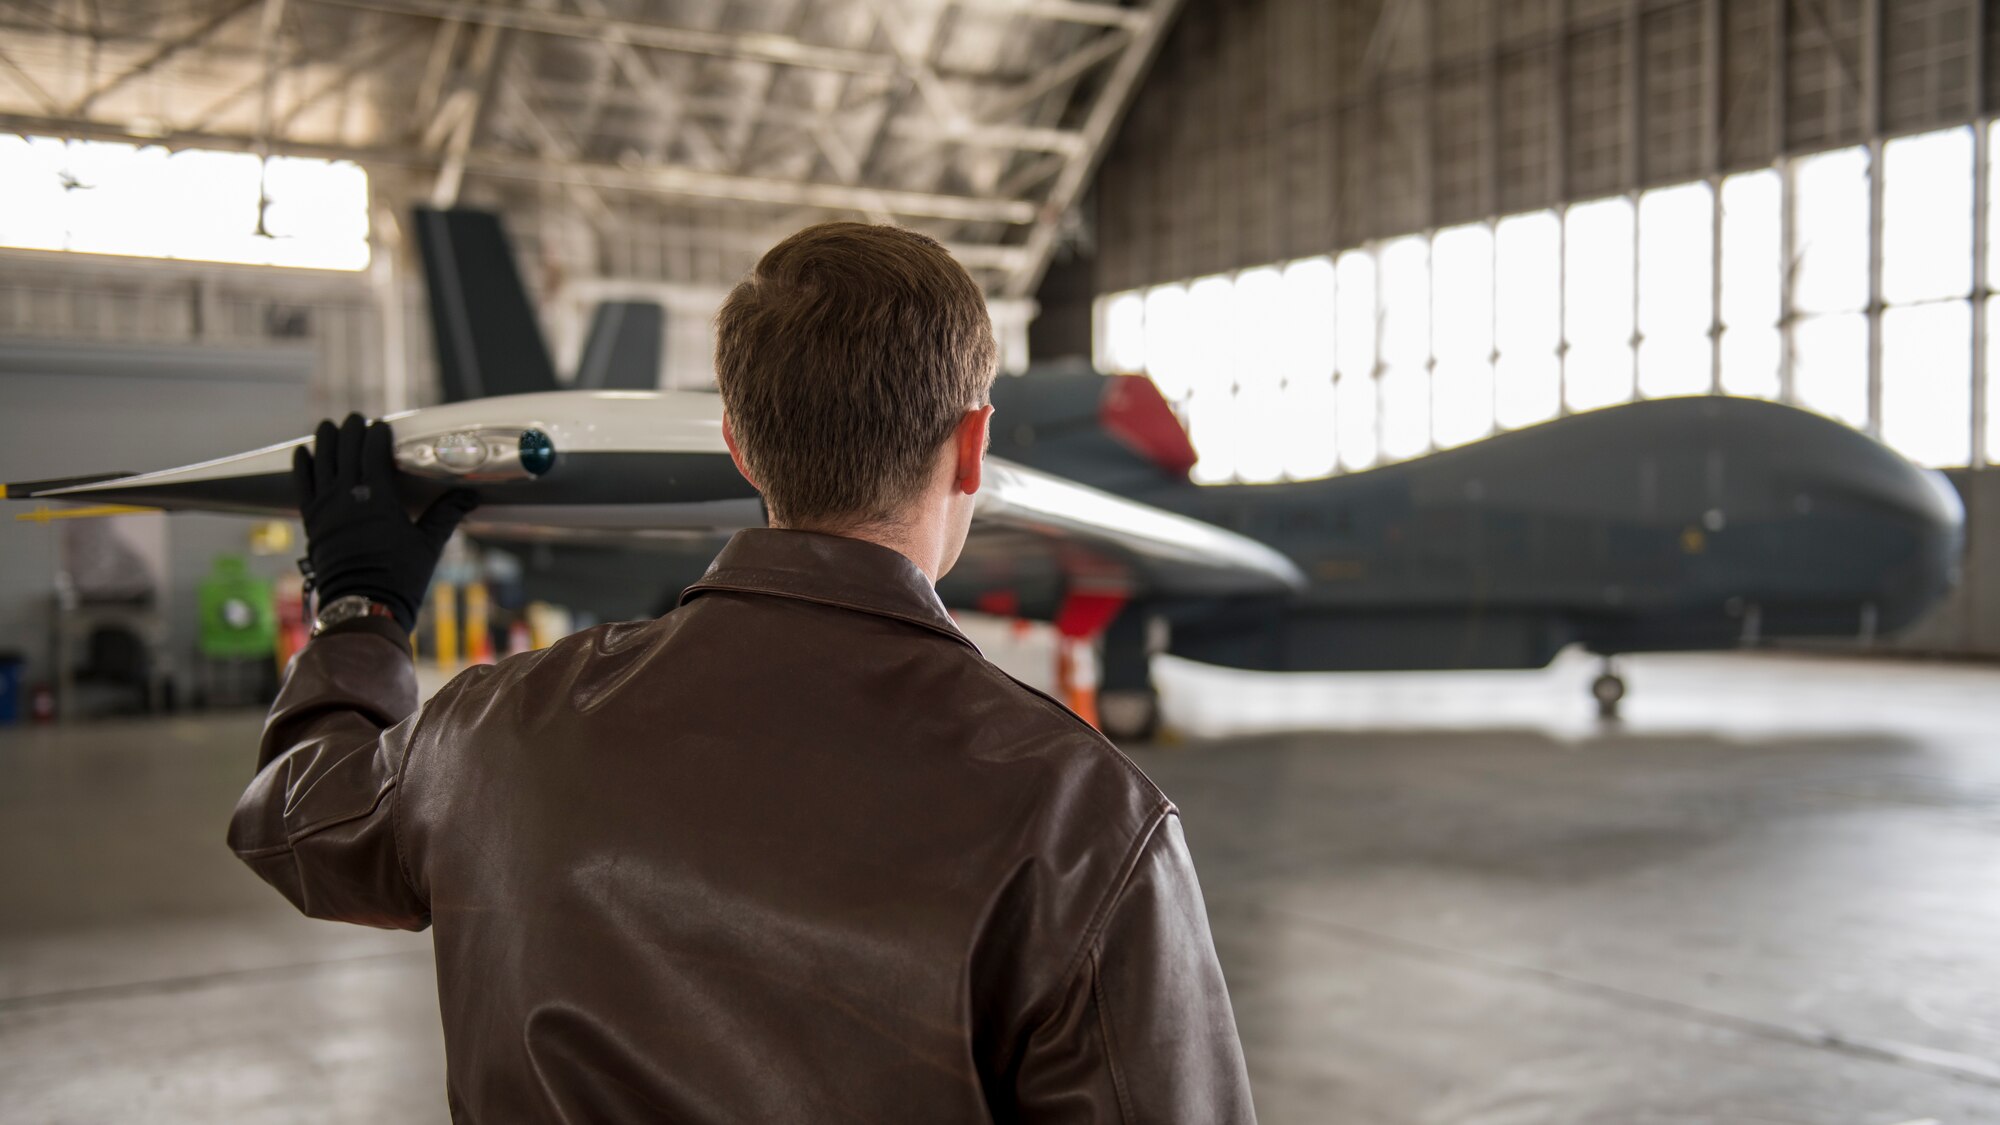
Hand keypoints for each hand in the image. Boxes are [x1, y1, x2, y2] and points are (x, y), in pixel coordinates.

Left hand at [293, 413, 477, 631]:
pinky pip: (302, 485)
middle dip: (351, 431)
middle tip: (356, 419)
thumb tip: (471, 495)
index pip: (373, 452)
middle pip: (346, 450)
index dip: (377, 434)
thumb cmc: (400, 577)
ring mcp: (325, 508)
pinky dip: (302, 466)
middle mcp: (347, 496)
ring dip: (325, 441)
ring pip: (322, 462)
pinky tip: (303, 452)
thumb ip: (447, 514)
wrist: (362, 606)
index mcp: (377, 497)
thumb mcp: (429, 544)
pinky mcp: (311, 522)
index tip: (382, 426)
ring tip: (328, 425)